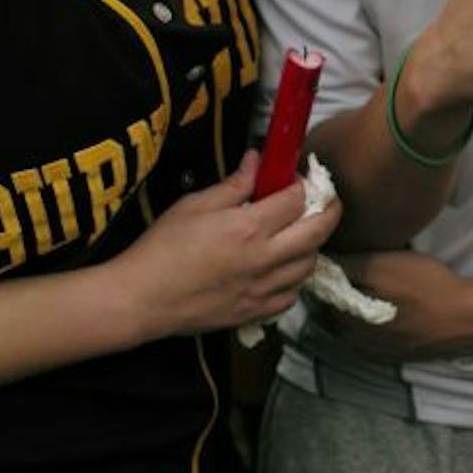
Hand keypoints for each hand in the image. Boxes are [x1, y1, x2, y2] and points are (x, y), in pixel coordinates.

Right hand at [114, 152, 339, 338]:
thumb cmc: (161, 248)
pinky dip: (294, 280)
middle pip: (318, 232)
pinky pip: (292, 296)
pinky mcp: (256, 312)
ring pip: (309, 265)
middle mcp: (264, 259)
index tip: (295, 178)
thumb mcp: (194, 205)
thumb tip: (257, 160)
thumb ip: (234, 184)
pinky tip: (281, 269)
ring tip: (299, 235)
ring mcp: (263, 289)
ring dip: (312, 246)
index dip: (302, 183)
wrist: (142, 298)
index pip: (297, 199)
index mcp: (249, 228)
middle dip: (329, 210)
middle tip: (325, 200)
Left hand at [326, 250, 472, 360]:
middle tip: (347, 268)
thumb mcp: (380, 265)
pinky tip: (389, 305)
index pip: (319, 298)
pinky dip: (374, 321)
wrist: (468, 316)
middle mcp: (358, 344)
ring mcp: (381, 352)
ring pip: (354, 327)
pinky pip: (376, 336)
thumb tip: (319, 261)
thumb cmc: (423, 286)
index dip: (323, 277)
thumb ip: (345, 265)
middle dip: (336, 294)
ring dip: (355, 308)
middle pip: (334, 315)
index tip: (330, 259)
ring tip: (368, 284)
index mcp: (347, 323)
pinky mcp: (401, 353)